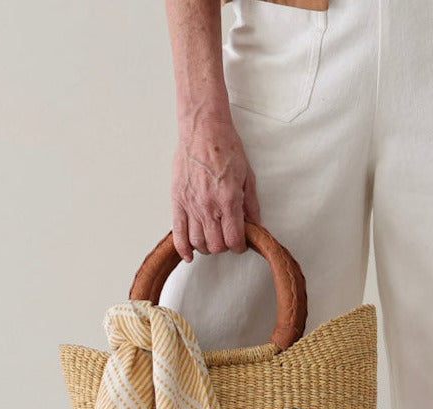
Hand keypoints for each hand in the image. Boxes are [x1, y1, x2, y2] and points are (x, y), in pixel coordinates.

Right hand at [171, 115, 260, 261]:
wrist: (203, 130)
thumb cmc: (225, 147)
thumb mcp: (247, 175)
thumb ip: (251, 204)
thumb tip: (255, 224)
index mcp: (228, 200)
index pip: (234, 239)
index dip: (239, 246)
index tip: (240, 244)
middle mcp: (209, 206)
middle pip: (216, 245)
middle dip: (224, 246)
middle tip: (227, 237)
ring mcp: (191, 205)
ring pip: (198, 243)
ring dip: (207, 246)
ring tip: (211, 238)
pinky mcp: (177, 201)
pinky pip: (177, 234)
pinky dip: (183, 249)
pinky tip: (189, 255)